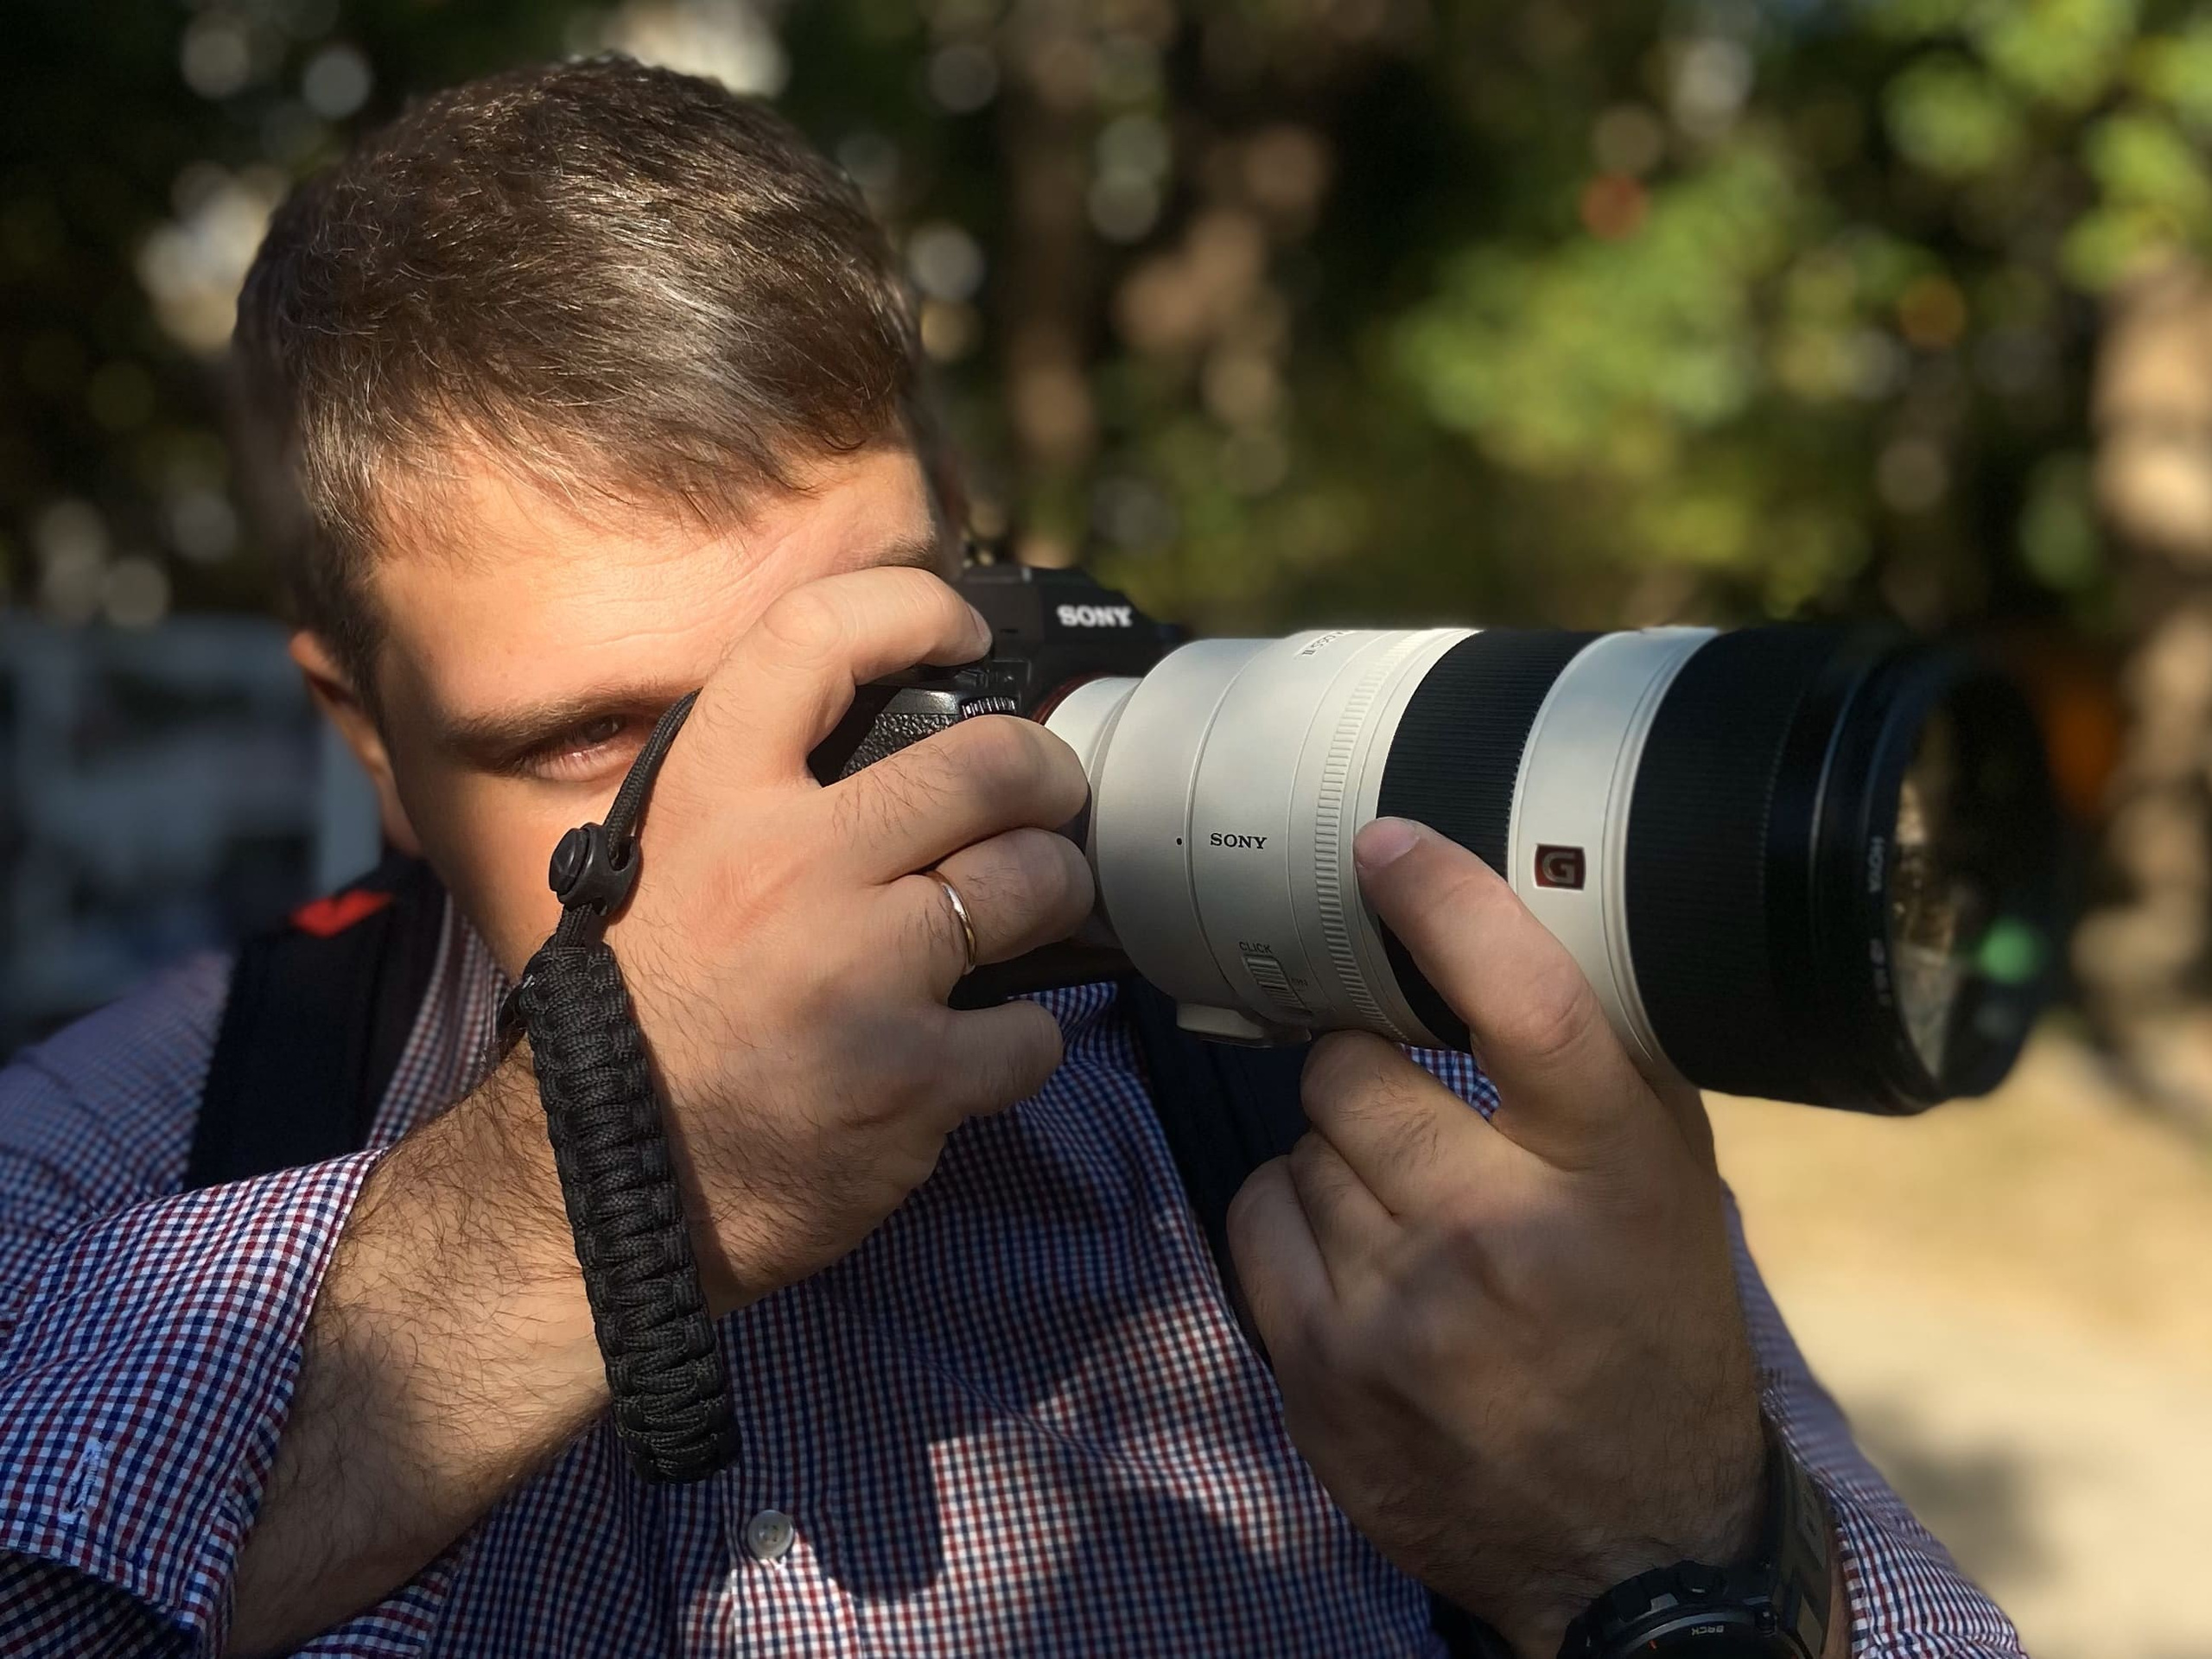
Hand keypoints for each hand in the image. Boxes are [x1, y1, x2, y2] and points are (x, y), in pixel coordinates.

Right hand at [589, 565, 1094, 1310]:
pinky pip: (1033, 1033)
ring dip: (1055, 896)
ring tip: (1029, 914)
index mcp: (712, 803)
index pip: (815, 638)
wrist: (592, 1192)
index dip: (910, 606)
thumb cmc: (636, 1024)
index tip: (957, 626)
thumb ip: (756, 802)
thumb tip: (885, 744)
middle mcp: (789, 869)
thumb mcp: (655, 872)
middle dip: (1048, 774)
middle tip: (1053, 796)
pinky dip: (1026, 1041)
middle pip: (987, 764)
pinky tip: (984, 1047)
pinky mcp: (909, 1080)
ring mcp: (858, 976)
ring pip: (1033, 887)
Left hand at [1227, 817, 1765, 1658]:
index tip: (1385, 846)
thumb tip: (1495, 925)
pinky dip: (1292, 1220)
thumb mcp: (1673, 1192)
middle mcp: (1503, 1236)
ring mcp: (1400, 1314)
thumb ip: (1599, 1066)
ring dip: (1337, 1156)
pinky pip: (1254, 1220)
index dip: (1447, 904)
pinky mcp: (1322, 1375)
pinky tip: (1354, 1260)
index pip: (1526, 1003)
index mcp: (1613, 1176)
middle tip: (1417, 1117)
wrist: (1633, 1546)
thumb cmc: (1653, 1334)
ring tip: (1406, 1211)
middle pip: (1351, 1068)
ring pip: (1298, 1143)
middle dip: (1370, 1072)